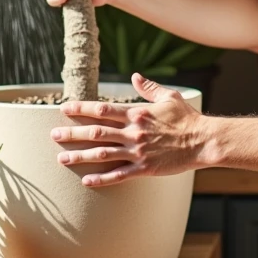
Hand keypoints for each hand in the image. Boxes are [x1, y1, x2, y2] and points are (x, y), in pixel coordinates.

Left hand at [49, 74, 207, 186]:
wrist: (203, 140)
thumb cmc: (187, 118)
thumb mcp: (169, 96)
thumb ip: (149, 88)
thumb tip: (135, 76)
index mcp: (136, 113)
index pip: (102, 110)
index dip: (81, 109)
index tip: (65, 108)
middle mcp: (133, 132)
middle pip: (95, 132)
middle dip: (72, 133)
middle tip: (53, 135)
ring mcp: (138, 151)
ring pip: (102, 154)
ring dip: (80, 156)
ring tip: (62, 158)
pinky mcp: (145, 169)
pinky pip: (118, 175)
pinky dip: (101, 178)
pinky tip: (86, 180)